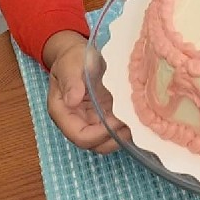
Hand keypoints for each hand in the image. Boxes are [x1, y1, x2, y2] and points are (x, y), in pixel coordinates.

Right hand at [42, 30, 130, 153]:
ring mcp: (90, 121)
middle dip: (113, 139)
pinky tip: (136, 120)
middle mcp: (75, 122)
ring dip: (121, 137)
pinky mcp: (102, 117)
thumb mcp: (71, 64)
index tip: (115, 121)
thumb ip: (71, 81)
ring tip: (136, 123)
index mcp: (62, 113)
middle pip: (94, 144)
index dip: (99, 134)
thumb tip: (72, 100)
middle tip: (131, 125)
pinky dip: (125, 130)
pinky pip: (113, 131)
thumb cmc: (72, 58)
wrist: (79, 54)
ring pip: (105, 142)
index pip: (80, 136)